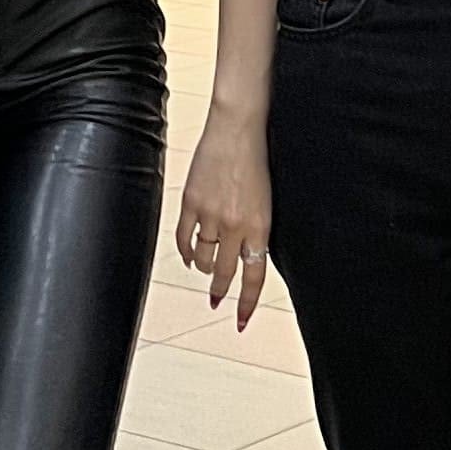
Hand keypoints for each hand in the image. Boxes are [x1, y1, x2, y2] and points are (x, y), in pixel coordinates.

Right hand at [176, 106, 271, 328]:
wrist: (239, 128)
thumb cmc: (258, 160)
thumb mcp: (267, 201)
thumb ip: (256, 230)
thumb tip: (248, 254)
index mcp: (260, 226)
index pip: (253, 276)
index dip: (246, 303)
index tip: (241, 321)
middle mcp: (235, 225)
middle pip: (224, 272)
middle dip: (219, 291)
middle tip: (216, 301)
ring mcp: (210, 214)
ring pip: (201, 258)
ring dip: (202, 267)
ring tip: (204, 268)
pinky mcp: (190, 201)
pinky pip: (183, 238)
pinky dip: (184, 251)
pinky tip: (187, 254)